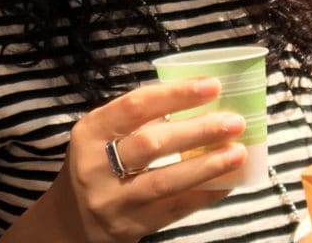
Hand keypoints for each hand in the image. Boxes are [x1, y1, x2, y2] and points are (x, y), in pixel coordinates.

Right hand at [45, 77, 246, 242]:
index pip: (134, 107)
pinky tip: (228, 183)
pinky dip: (204, 194)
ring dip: (206, 165)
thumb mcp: (100, 136)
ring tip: (238, 152)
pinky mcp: (131, 226)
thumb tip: (194, 102)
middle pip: (151, 144)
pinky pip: (175, 209)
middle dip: (196, 130)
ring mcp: (114, 199)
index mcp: (89, 132)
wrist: (73, 218)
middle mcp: (96, 165)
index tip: (211, 86)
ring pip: (165, 180)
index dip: (174, 95)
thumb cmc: (95, 164)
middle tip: (234, 121)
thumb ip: (136, 121)